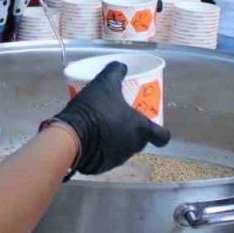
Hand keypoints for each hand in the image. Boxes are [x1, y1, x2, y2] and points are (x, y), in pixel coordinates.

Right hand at [51, 62, 169, 174]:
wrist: (71, 135)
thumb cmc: (94, 108)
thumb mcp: (104, 83)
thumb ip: (116, 71)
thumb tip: (122, 65)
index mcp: (140, 129)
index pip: (162, 136)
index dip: (160, 133)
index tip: (155, 129)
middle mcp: (132, 146)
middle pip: (140, 141)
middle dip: (133, 132)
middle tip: (121, 119)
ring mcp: (118, 159)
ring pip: (123, 149)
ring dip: (117, 140)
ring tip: (103, 127)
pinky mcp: (102, 167)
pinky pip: (106, 157)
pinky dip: (102, 149)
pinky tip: (91, 139)